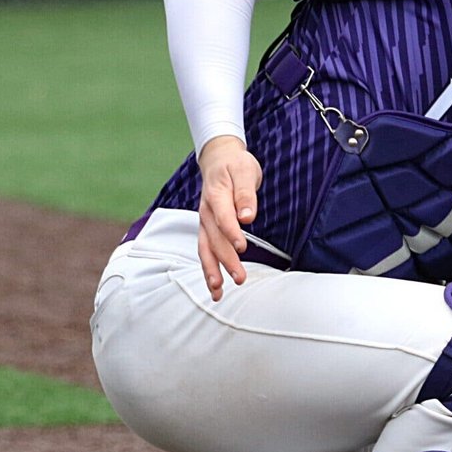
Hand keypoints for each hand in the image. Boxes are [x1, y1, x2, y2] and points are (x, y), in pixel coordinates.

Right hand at [196, 135, 261, 300]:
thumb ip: (245, 194)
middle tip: (240, 278)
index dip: (231, 232)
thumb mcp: (244, 171)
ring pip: (205, 249)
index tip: (242, 246)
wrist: (218, 159)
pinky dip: (209, 270)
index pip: (222, 217)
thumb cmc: (235, 165)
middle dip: (226, 260)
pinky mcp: (206, 230)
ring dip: (211, 271)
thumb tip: (247, 216)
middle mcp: (206, 212)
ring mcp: (204, 222)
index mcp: (216, 195)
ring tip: (219, 292)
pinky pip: (205, 252)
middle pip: (214, 239)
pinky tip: (216, 288)